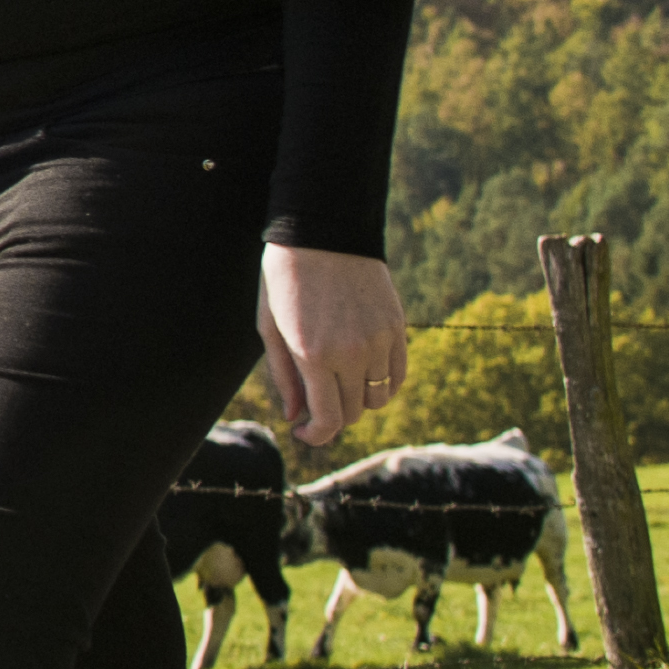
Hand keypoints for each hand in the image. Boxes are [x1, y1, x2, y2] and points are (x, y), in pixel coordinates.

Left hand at [257, 245, 408, 448]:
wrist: (322, 232)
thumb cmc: (285, 279)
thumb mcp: (271, 326)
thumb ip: (284, 376)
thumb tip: (295, 416)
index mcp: (314, 355)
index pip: (327, 420)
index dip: (315, 436)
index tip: (303, 432)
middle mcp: (352, 353)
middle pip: (352, 413)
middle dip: (332, 417)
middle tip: (315, 406)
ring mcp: (379, 341)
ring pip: (378, 398)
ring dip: (357, 400)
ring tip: (337, 384)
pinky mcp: (397, 327)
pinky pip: (397, 375)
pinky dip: (383, 384)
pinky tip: (362, 374)